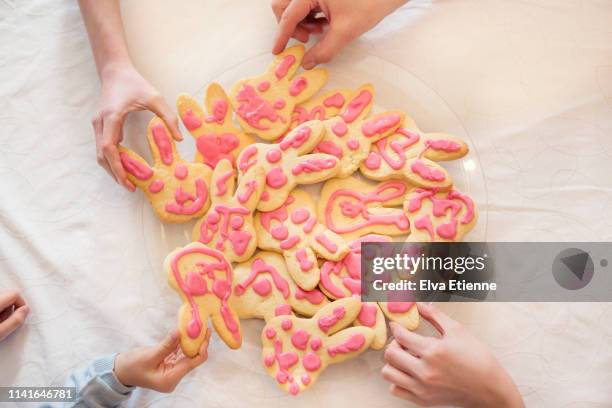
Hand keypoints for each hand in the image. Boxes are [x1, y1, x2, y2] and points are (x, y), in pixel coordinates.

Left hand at [0, 289, 28, 340]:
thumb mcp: (0, 333)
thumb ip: (15, 320)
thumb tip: (26, 310)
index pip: (15, 294)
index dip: (22, 304)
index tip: (21, 314)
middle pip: (8, 294)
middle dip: (11, 306)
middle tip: (5, 320)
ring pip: (2, 297)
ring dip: (3, 307)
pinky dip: (0, 307)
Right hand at [92, 64, 181, 190]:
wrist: (115, 71)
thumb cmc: (135, 83)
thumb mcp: (155, 98)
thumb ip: (168, 118)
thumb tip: (179, 139)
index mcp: (112, 117)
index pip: (109, 149)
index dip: (118, 168)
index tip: (128, 182)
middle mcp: (100, 123)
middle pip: (102, 156)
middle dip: (115, 174)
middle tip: (131, 187)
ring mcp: (98, 125)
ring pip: (100, 154)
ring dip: (112, 169)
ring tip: (129, 181)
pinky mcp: (100, 126)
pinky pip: (103, 148)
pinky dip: (112, 160)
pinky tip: (126, 167)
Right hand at [114, 329, 209, 392]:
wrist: (119, 371)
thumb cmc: (131, 366)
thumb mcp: (149, 355)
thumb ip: (167, 345)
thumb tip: (180, 332)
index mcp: (171, 379)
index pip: (193, 363)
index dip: (201, 348)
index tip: (205, 334)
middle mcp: (174, 376)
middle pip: (192, 358)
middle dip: (199, 343)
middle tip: (204, 327)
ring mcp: (171, 370)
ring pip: (187, 354)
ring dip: (192, 342)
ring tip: (199, 327)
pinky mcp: (168, 363)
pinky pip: (179, 352)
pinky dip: (183, 343)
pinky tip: (188, 332)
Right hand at [271, 0, 406, 67]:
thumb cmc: (370, 2)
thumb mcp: (346, 31)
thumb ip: (324, 50)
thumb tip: (307, 63)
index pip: (287, 15)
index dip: (282, 35)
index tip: (277, 51)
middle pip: (283, 6)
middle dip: (290, 26)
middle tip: (307, 38)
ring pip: (294, 6)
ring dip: (302, 22)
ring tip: (321, 31)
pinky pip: (306, 4)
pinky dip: (311, 17)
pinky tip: (325, 24)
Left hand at [382, 303, 523, 407]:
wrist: (489, 388)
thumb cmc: (477, 359)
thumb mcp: (458, 331)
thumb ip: (435, 315)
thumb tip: (419, 303)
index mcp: (433, 351)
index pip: (400, 335)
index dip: (396, 327)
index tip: (397, 326)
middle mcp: (425, 371)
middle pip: (390, 354)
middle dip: (394, 343)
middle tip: (403, 341)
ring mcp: (422, 388)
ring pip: (388, 373)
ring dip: (393, 362)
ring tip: (405, 357)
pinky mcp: (423, 400)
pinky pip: (395, 389)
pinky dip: (398, 380)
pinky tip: (409, 372)